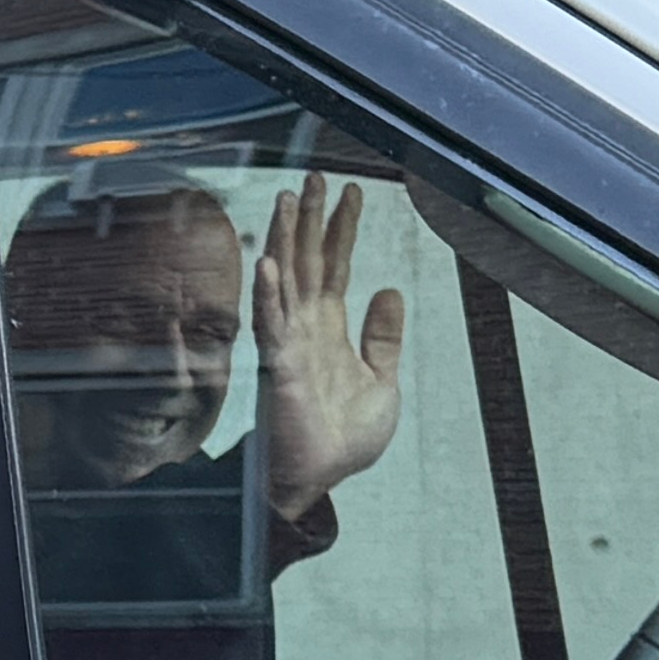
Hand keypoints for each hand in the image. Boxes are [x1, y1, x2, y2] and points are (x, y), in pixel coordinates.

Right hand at [248, 173, 407, 525]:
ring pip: (287, 280)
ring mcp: (288, 344)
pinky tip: (269, 264)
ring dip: (287, 240)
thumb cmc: (341, 440)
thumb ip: (383, 339)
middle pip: (309, 261)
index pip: (336, 267)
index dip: (343, 230)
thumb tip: (389, 292)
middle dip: (313, 219)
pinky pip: (270, 324)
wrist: (318, 482)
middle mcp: (305, 329)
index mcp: (330, 330)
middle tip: (317, 177)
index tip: (352, 192)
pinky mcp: (277, 368)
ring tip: (289, 200)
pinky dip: (268, 294)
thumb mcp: (382, 383)